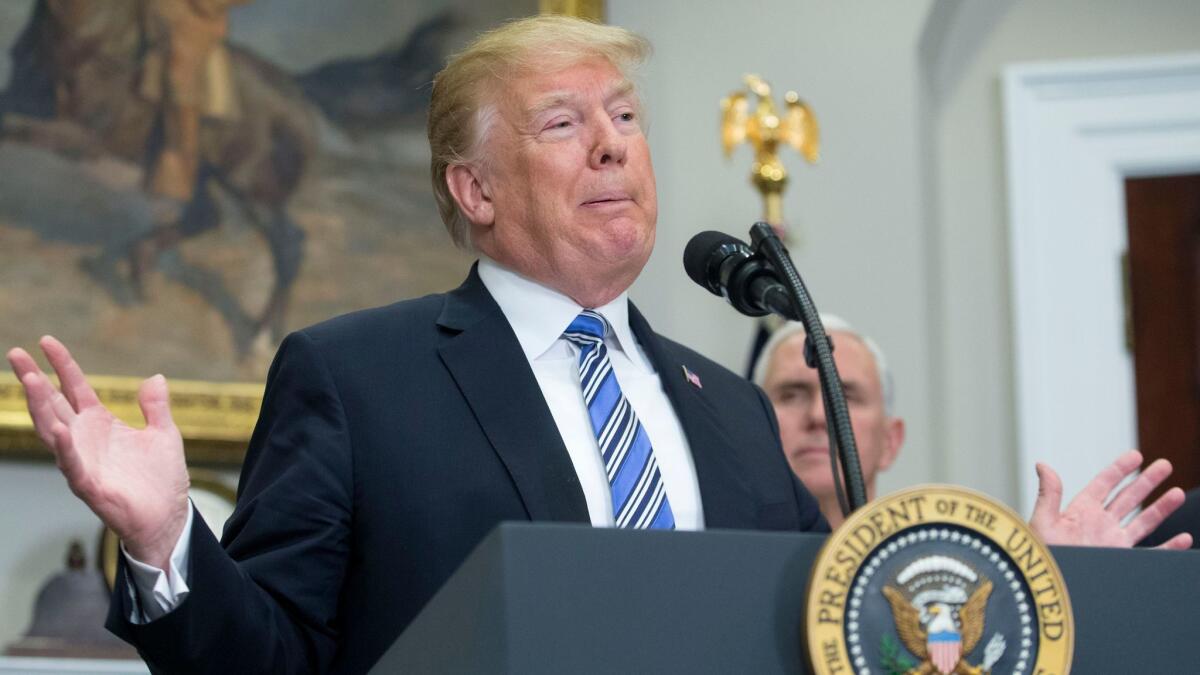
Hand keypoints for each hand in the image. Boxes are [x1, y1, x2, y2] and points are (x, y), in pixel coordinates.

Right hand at [7, 336, 190, 570]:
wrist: (168, 516)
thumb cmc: (162, 479)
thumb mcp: (164, 434)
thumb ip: (156, 407)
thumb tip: (155, 377)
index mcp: (101, 424)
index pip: (75, 388)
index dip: (62, 364)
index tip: (46, 341)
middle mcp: (85, 439)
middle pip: (54, 404)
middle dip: (34, 380)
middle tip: (16, 354)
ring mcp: (83, 461)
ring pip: (53, 429)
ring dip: (40, 406)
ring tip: (29, 380)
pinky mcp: (89, 485)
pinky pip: (72, 465)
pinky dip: (64, 447)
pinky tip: (58, 429)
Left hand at [1030, 449, 1191, 549]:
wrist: (1050, 586)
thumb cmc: (1042, 555)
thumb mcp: (1043, 522)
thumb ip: (1049, 494)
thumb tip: (1042, 464)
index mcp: (1081, 511)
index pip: (1104, 483)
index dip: (1120, 468)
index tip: (1137, 455)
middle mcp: (1100, 524)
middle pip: (1128, 497)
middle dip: (1147, 481)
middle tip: (1165, 465)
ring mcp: (1112, 542)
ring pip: (1143, 521)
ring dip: (1161, 508)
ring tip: (1178, 493)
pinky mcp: (1121, 561)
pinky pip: (1150, 553)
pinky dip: (1169, 546)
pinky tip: (1184, 539)